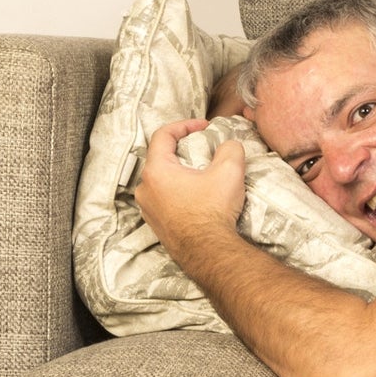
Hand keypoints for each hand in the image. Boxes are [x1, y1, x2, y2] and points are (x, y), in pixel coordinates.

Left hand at [135, 118, 247, 250]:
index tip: (204, 127)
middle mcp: (145, 188)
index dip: (185, 125)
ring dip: (181, 171)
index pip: (163, 135)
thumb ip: (230, 148)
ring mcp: (148, 208)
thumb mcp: (230, 170)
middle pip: (161, 157)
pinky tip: (198, 196)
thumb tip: (228, 146)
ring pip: (162, 179)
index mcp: (157, 171)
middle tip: (206, 149)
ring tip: (204, 173)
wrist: (208, 251)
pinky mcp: (156, 223)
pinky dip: (179, 190)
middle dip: (184, 149)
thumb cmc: (213, 210)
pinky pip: (164, 197)